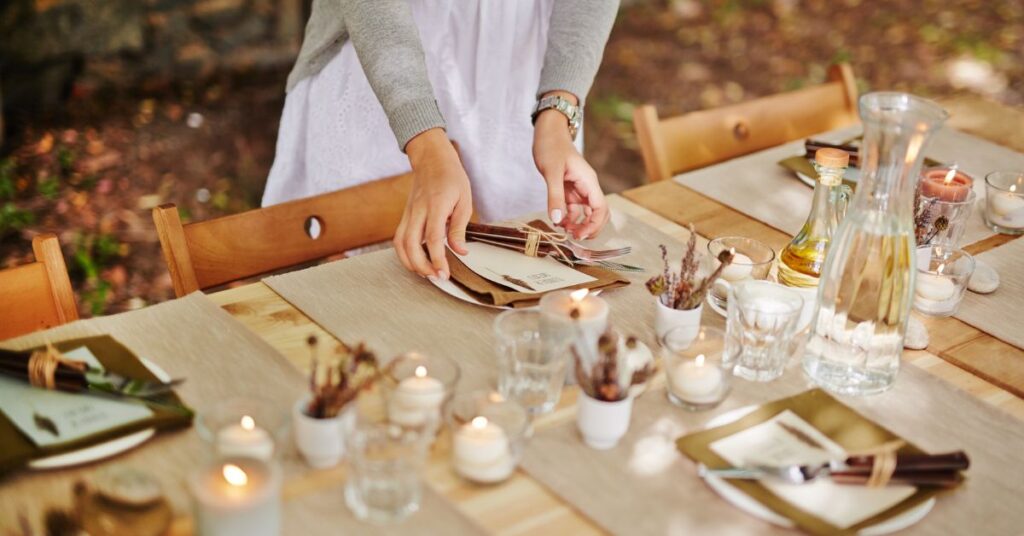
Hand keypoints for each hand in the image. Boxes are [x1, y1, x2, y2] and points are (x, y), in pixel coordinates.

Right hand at [394, 128, 472, 279]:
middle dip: (422, 266)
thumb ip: (460, 227)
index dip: (437, 259)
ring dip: (410, 263)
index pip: (433, 238)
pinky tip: (416, 261)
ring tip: (426, 273)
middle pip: (411, 245)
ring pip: (400, 244)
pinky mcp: (405, 216)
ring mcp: (408, 213)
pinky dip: (404, 254)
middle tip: (437, 277)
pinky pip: (399, 238)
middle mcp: (418, 211)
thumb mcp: (465, 200)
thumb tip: (461, 251)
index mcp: (436, 206)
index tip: (444, 273)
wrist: (432, 159)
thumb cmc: (451, 178)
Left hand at [533, 93, 608, 239]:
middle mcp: (587, 187)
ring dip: (578, 224)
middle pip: (598, 214)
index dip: (593, 225)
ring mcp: (579, 189)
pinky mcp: (569, 190)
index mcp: (589, 181)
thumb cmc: (551, 146)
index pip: (600, 208)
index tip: (579, 234)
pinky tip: (558, 221)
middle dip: (589, 228)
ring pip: (586, 213)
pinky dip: (568, 217)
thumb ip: (555, 196)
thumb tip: (558, 220)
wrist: (547, 132)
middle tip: (573, 237)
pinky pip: (573, 208)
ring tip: (563, 230)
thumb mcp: (551, 171)